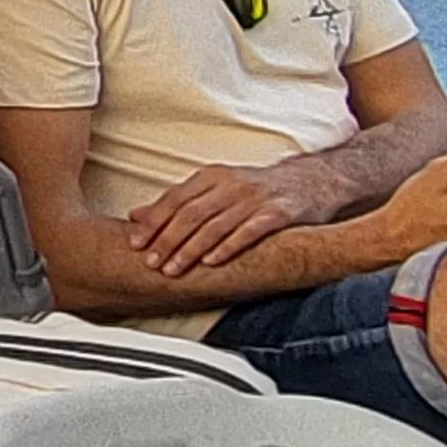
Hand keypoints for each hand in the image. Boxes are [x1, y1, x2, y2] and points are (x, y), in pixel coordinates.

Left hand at [126, 157, 348, 276]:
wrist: (311, 182)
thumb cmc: (255, 191)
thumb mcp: (214, 190)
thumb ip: (177, 203)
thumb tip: (134, 217)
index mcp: (211, 177)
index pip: (174, 199)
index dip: (153, 222)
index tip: (134, 243)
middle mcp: (231, 184)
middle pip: (191, 213)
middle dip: (167, 240)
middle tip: (151, 263)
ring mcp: (256, 198)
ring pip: (216, 225)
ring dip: (191, 250)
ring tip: (174, 270)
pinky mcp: (279, 213)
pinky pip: (250, 231)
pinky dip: (228, 247)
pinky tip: (212, 262)